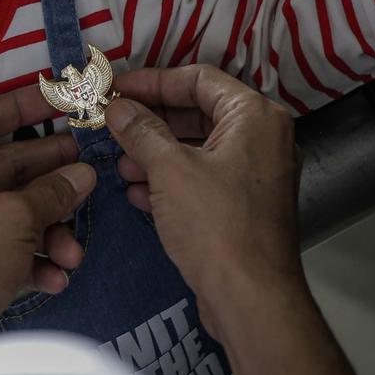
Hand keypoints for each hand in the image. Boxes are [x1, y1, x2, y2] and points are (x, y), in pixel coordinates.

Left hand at [0, 85, 94, 338]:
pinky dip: (32, 259)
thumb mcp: (15, 219)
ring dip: (48, 229)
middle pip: (5, 167)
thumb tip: (83, 175)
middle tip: (90, 169)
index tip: (59, 100)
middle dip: (51, 175)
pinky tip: (56, 276)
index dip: (22, 105)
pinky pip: (5, 247)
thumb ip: (52, 192)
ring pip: (12, 212)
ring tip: (73, 250)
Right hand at [105, 65, 302, 336]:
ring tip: (120, 163)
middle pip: (198, 112)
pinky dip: (170, 179)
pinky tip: (137, 193)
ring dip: (155, 152)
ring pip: (198, 148)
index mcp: (254, 116)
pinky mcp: (244, 205)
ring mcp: (255, 174)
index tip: (115, 90)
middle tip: (112, 125)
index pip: (199, 78)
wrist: (249, 296)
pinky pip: (203, 178)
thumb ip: (140, 130)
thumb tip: (117, 106)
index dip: (152, 80)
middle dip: (151, 120)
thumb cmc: (215, 223)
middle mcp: (263, 138)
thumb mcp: (169, 168)